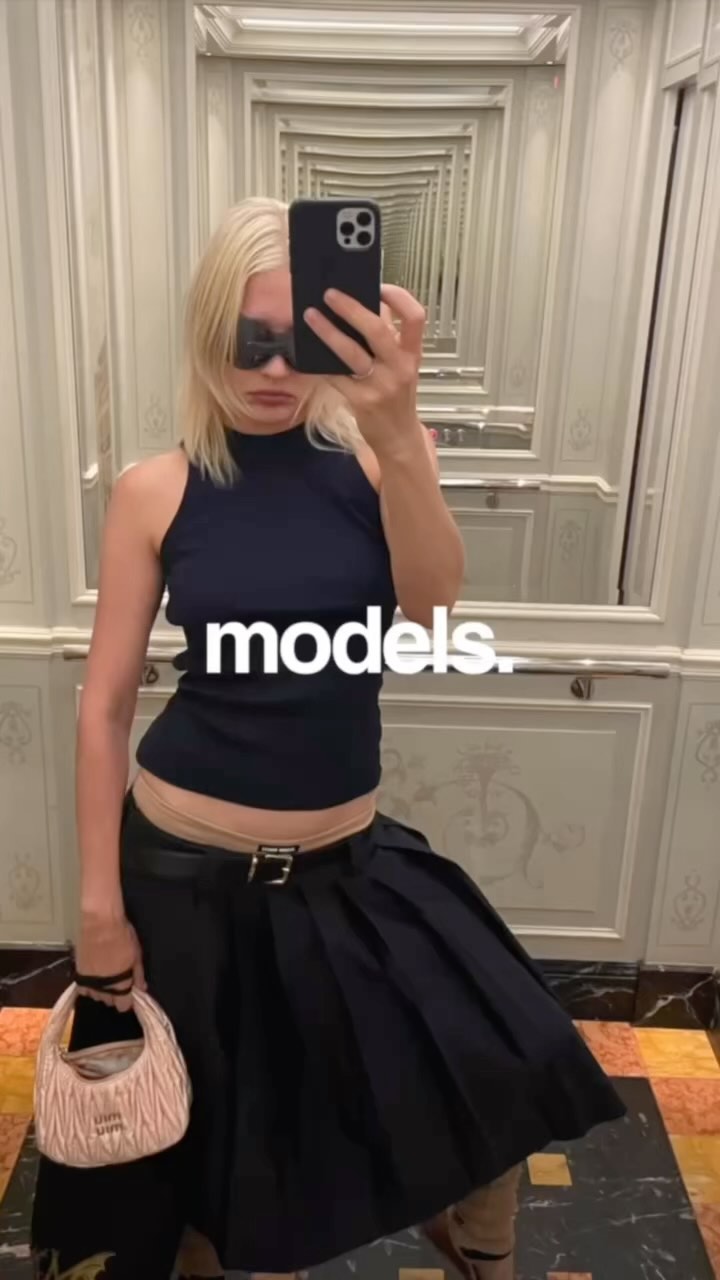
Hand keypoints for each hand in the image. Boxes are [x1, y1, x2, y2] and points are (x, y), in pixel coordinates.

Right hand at [74, 913, 146, 1012]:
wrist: (99, 923)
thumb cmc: (122, 936)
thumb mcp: (136, 955)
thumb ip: (138, 974)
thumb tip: (141, 988)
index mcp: (120, 984)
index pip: (123, 1005)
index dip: (127, 1000)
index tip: (129, 992)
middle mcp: (103, 987)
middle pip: (109, 1001)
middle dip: (115, 993)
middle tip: (119, 979)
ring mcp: (89, 981)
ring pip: (96, 996)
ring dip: (101, 990)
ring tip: (106, 975)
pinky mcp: (79, 973)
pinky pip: (84, 989)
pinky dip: (89, 986)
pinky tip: (94, 976)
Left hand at [303, 284, 425, 456]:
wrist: (398, 436)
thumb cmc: (396, 396)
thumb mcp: (401, 365)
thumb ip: (387, 337)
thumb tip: (365, 305)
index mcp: (412, 354)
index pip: (415, 317)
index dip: (399, 297)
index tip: (379, 286)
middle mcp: (399, 367)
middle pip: (378, 330)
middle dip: (351, 308)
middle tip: (330, 294)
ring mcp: (380, 385)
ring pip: (351, 353)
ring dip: (328, 332)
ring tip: (311, 316)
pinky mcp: (361, 401)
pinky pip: (336, 376)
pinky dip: (321, 363)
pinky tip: (309, 352)